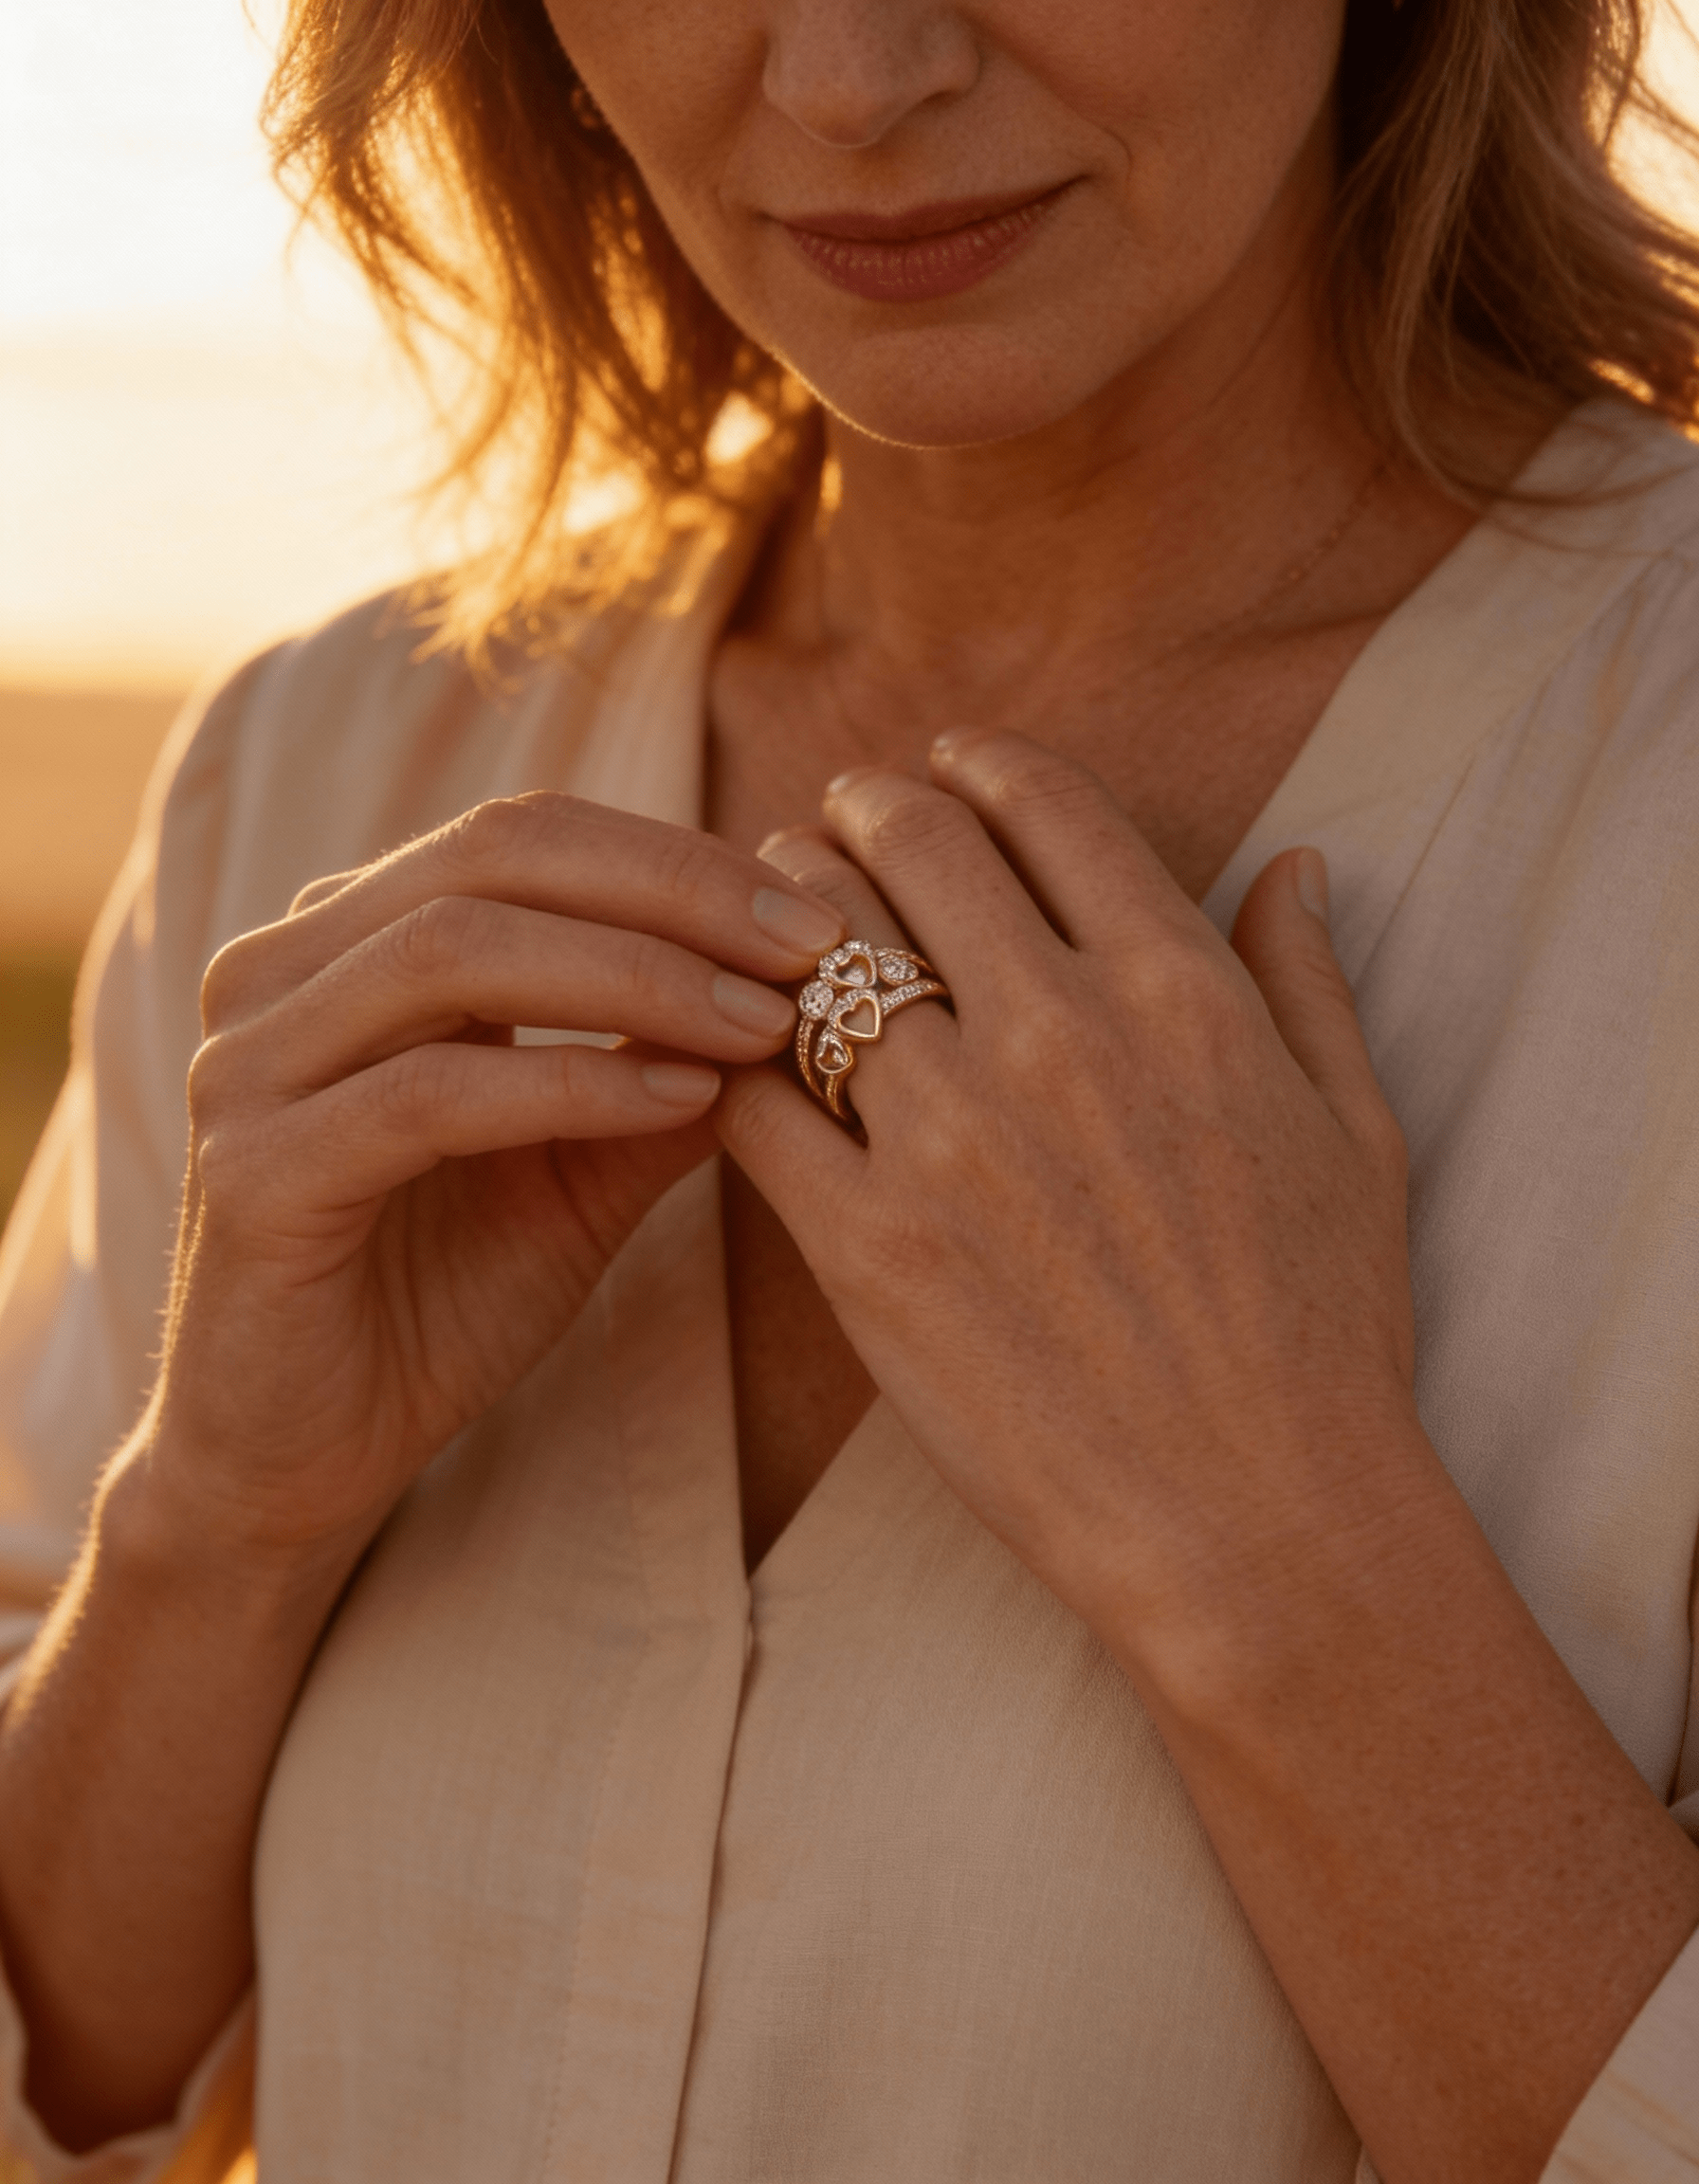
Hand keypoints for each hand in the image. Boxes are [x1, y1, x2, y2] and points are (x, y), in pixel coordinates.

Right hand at [134, 793, 842, 1575]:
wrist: (303, 1458)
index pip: (525, 836)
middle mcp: (280, 974)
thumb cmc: (437, 1302)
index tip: (815, 921)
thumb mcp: (578, 1170)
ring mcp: (250, 1066)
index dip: (678, 862)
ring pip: (457, 953)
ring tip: (764, 1024)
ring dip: (638, 977)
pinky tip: (682, 1102)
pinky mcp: (253, 1173)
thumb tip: (796, 993)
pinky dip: (572, 1084)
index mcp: (350, 943)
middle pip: (493, 858)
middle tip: (811, 951)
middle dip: (674, 895)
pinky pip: (431, 1095)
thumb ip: (662, 1072)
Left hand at [720, 732, 1698, 2183]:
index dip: (982, 766)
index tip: (948, 765)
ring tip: (764, 904)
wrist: (1258, 1522)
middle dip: (863, 807)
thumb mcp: (1357, 1134)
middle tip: (836, 813)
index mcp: (1178, 995)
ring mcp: (950, 1140)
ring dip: (778, 906)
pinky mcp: (866, 1247)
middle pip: (914, 849)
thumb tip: (1294, 865)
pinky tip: (730, 1046)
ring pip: (812, 954)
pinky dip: (731, 1054)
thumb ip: (1308, 983)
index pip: (1048, 809)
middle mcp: (1057, 1037)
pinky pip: (757, 1102)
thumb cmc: (1325, 1334)